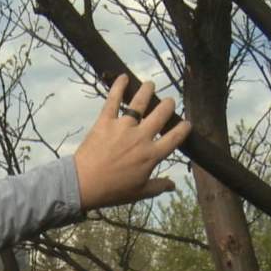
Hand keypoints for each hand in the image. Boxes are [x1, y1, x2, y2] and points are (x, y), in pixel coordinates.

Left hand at [73, 75, 190, 210]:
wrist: (84, 185)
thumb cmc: (112, 191)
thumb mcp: (139, 193)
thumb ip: (158, 186)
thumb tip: (173, 185)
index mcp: (152, 155)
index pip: (174, 138)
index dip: (183, 128)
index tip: (186, 123)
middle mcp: (141, 137)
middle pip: (161, 114)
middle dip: (168, 105)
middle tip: (169, 102)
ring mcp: (124, 127)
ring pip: (140, 103)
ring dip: (148, 91)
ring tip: (151, 84)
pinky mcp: (105, 122)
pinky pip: (113, 100)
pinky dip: (118, 87)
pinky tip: (123, 77)